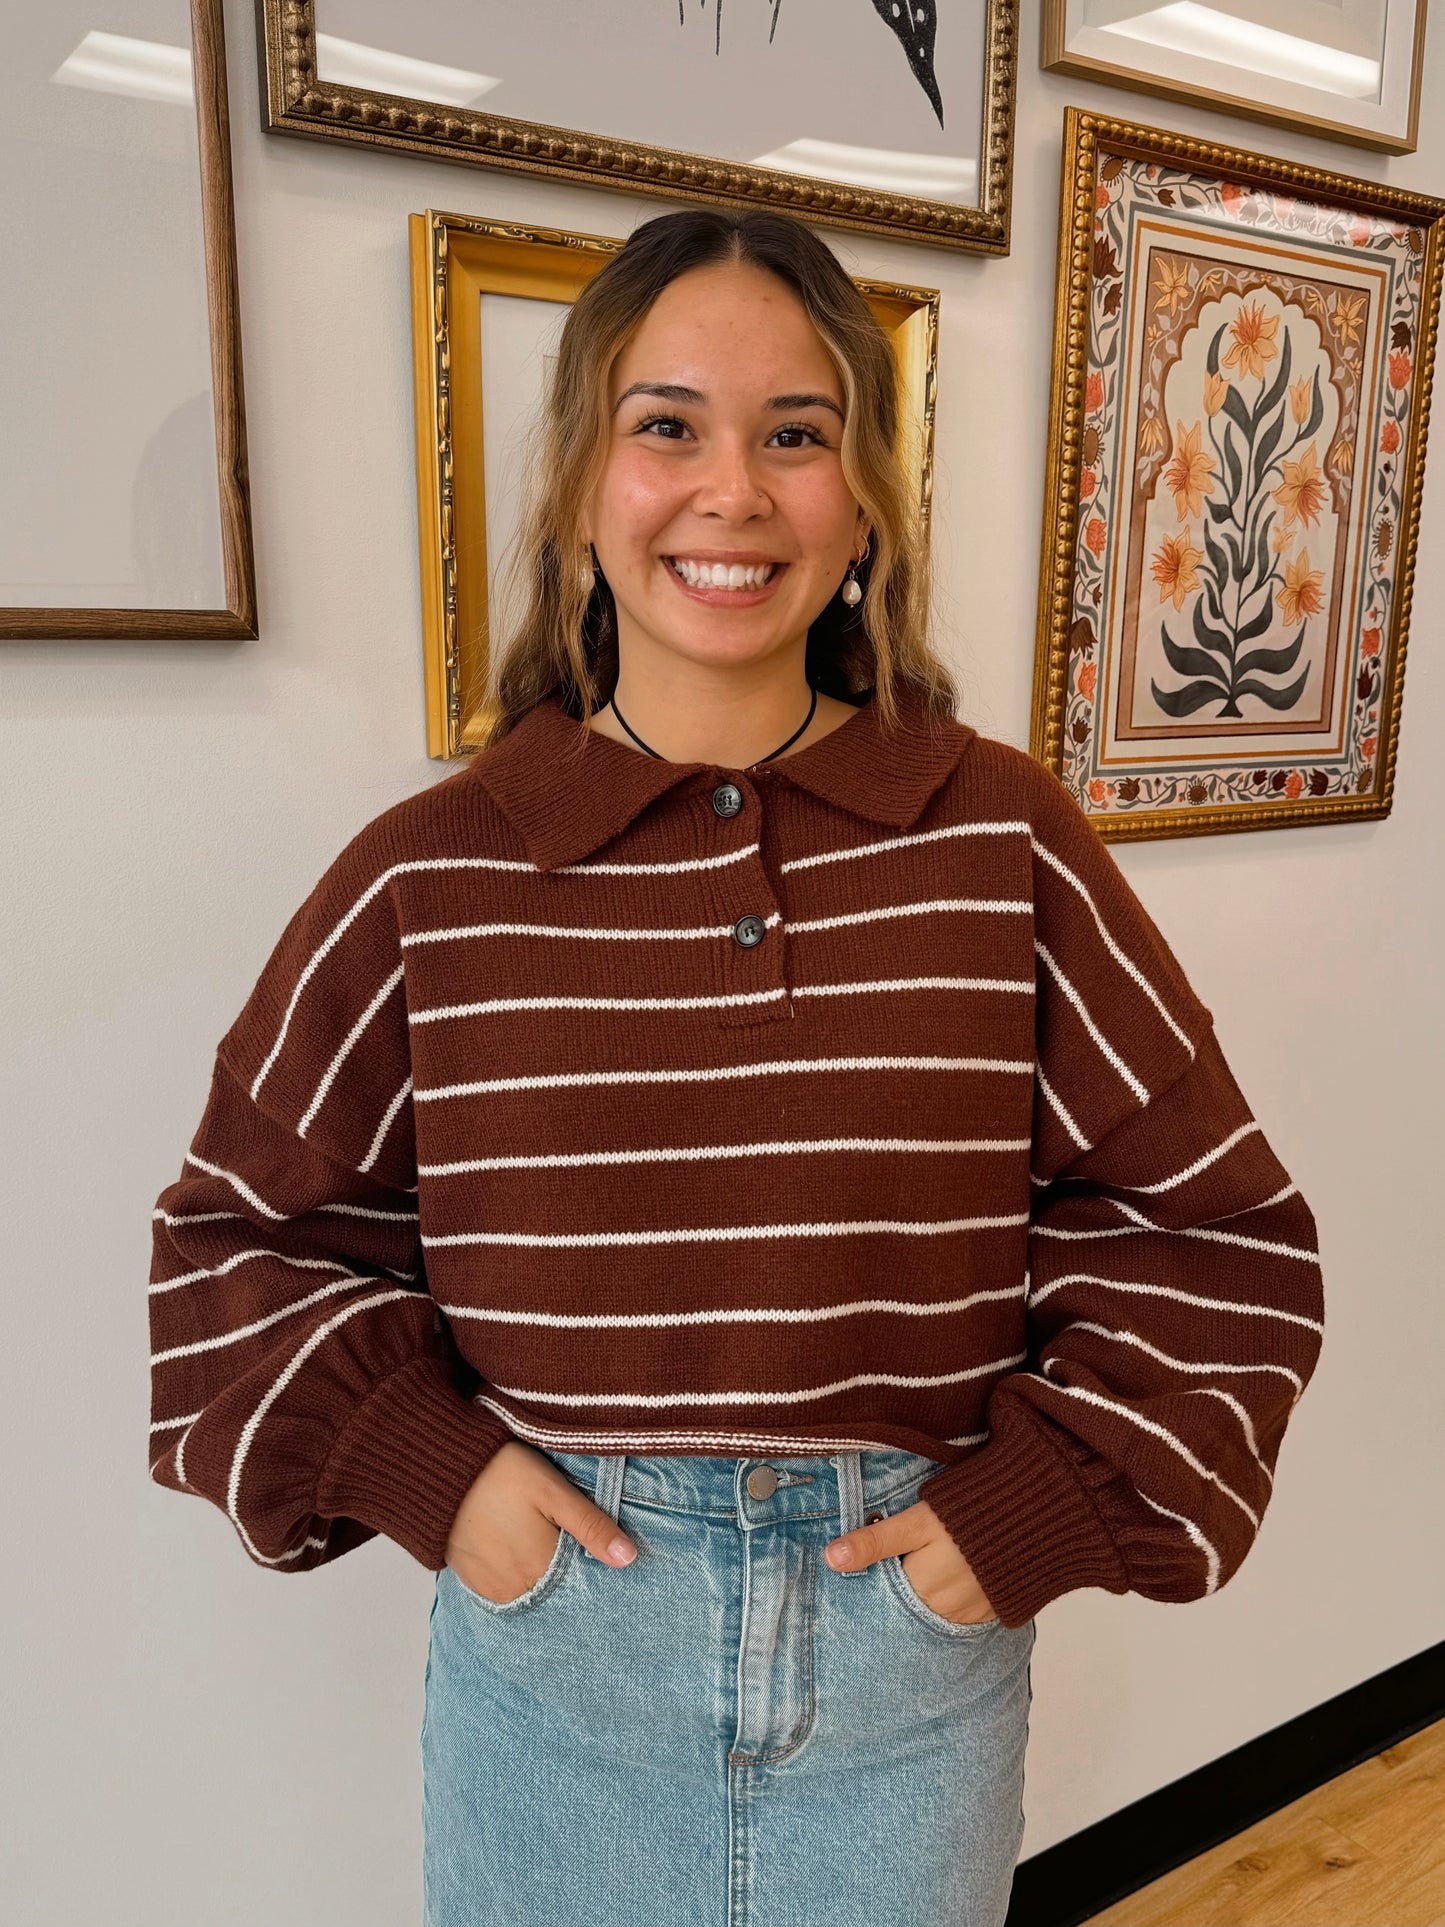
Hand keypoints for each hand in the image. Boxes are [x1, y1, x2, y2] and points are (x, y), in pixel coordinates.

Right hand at [444, 1440, 636, 1604]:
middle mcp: (516, 1589)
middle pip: (555, 1589)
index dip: (591, 1568)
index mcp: (541, 1570)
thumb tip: (629, 1558)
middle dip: (567, 1572)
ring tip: (539, 1541)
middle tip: (565, 1541)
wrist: (441, 1472)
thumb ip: (590, 1526)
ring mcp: (491, 1589)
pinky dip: (517, 1574)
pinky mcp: (473, 1582)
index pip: (580, 1585)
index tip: (594, 1553)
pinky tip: (518, 1548)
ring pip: (531, 1590)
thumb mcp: (553, 1492)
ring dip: (540, 1574)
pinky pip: (506, 1588)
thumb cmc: (501, 1473)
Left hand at [822, 1498, 999, 1624]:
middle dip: (900, 1588)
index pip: (884, 1597)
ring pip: (934, 1610)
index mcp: (920, 1592)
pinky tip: (954, 1573)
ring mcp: (972, 1615)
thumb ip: (875, 1542)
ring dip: (927, 1594)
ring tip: (930, 1564)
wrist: (1037, 1517)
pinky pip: (962, 1610)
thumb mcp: (916, 1522)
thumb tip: (831, 1559)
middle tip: (904, 1560)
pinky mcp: (993, 1610)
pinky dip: (953, 1595)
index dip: (876, 1579)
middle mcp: (945, 1613)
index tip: (871, 1566)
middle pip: (909, 1606)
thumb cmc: (969, 1514)